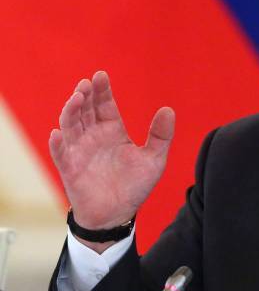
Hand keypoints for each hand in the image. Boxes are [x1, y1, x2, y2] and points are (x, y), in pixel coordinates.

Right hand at [49, 72, 174, 247]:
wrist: (118, 214)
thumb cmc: (134, 185)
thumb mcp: (154, 159)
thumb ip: (161, 136)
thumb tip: (168, 110)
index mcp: (113, 131)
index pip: (105, 105)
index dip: (102, 90)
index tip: (101, 75)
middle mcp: (93, 136)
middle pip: (86, 110)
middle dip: (85, 95)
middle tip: (87, 84)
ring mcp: (79, 151)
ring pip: (70, 125)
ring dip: (71, 111)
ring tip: (77, 99)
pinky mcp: (69, 168)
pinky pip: (60, 154)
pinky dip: (57, 144)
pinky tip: (57, 134)